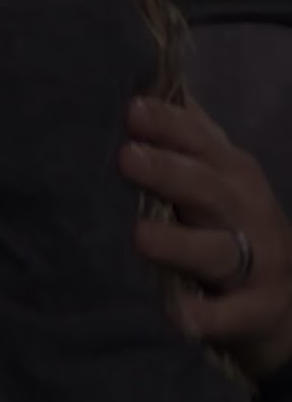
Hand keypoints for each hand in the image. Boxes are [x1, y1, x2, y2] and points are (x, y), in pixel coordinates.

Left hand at [119, 97, 291, 378]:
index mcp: (229, 171)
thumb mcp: (212, 178)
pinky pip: (232, 314)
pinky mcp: (260, 311)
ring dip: (179, 243)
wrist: (283, 303)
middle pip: (206, 187)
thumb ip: (182, 137)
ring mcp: (260, 262)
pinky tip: (176, 315)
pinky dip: (206, 316)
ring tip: (139, 238)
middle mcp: (247, 210)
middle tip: (126, 159)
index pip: (199, 140)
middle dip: (167, 171)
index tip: (131, 109)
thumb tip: (138, 85)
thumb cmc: (228, 226)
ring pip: (216, 249)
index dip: (169, 124)